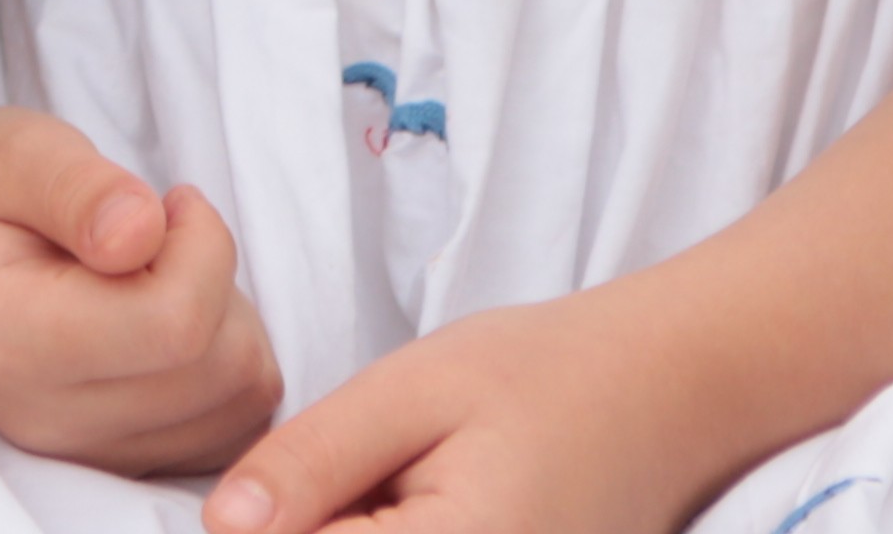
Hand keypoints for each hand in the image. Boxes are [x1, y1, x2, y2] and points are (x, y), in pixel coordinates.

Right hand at [0, 106, 278, 475]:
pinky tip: (173, 322)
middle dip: (218, 281)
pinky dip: (228, 367)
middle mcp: (47, 419)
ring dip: (229, 323)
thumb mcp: (11, 151)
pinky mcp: (123, 463)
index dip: (204, 247)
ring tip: (161, 276)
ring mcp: (86, 454)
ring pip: (238, 399)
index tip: (173, 200)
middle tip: (163, 235)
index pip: (173, 324)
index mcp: (11, 340)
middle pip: (217, 367)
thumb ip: (77, 186)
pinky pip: (236, 427)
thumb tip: (142, 232)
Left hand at [204, 289, 734, 533]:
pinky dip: (384, 533)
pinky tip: (406, 507)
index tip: (283, 478)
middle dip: (312, 523)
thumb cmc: (547, 375)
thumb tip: (220, 528)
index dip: (266, 522)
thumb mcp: (414, 390)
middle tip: (349, 468)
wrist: (673, 394)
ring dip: (349, 527)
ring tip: (393, 483)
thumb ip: (313, 462)